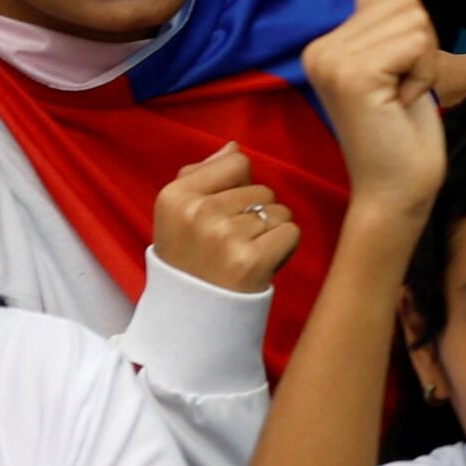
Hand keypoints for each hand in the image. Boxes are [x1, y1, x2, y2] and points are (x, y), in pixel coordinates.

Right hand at [148, 145, 301, 295]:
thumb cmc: (190, 262)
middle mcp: (197, 212)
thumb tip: (233, 146)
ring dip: (270, 234)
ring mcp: (223, 236)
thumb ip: (202, 176)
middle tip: (230, 246)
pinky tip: (260, 267)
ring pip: (278, 211)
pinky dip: (283, 250)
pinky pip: (291, 232)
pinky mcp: (250, 260)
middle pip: (261, 188)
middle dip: (255, 215)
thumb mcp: (177, 216)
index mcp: (174, 196)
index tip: (219, 217)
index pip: (237, 161)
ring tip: (243, 257)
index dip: (238, 188)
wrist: (191, 320)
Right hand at [294, 0, 454, 206]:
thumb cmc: (401, 135)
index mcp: (325, 44)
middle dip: (421, 46)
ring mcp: (332, 60)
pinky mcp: (353, 75)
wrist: (395, 192)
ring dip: (424, 62)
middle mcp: (319, 48)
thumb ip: (380, 23)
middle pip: (405, 0)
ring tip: (398, 99)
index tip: (396, 81)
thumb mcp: (397, 66)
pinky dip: (425, 74)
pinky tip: (401, 105)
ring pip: (415, 19)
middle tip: (399, 92)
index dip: (414, 38)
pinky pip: (417, 43)